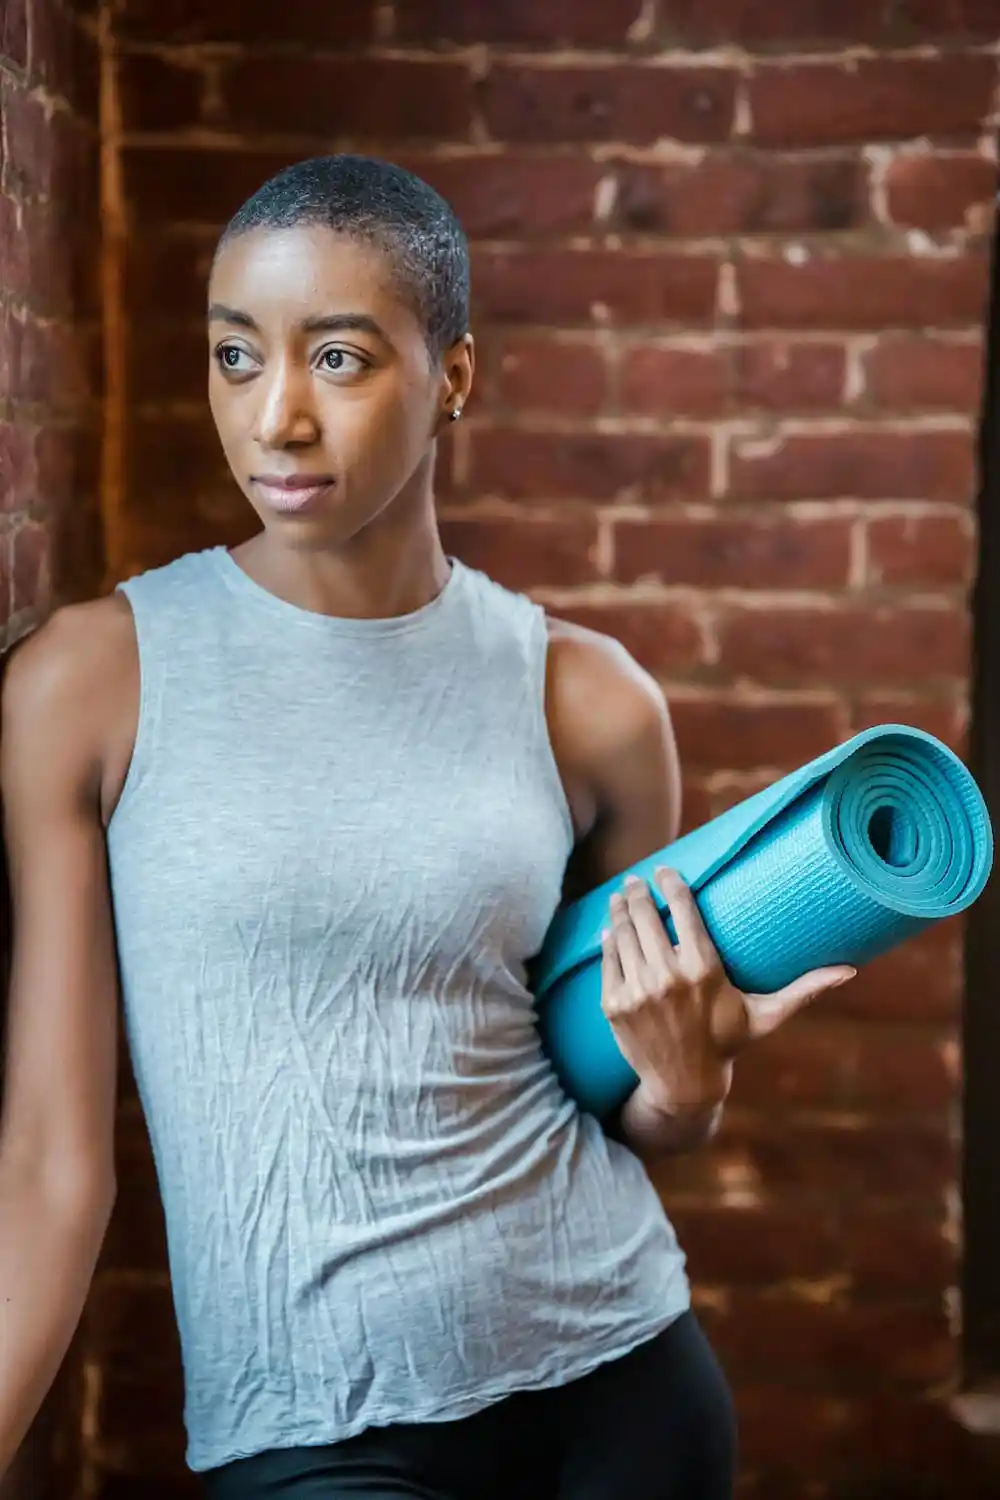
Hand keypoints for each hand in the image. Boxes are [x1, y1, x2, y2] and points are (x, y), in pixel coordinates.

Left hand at [601, 867, 855, 1117]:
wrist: (683, 1085)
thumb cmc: (727, 1043)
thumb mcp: (765, 1015)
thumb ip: (803, 989)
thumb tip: (850, 971)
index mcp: (704, 970)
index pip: (684, 911)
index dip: (673, 884)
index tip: (667, 870)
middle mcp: (668, 977)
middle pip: (647, 916)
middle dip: (639, 892)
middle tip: (636, 880)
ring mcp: (637, 990)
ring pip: (624, 934)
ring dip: (620, 910)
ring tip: (620, 896)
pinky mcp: (614, 1004)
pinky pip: (608, 961)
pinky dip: (608, 941)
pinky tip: (610, 929)